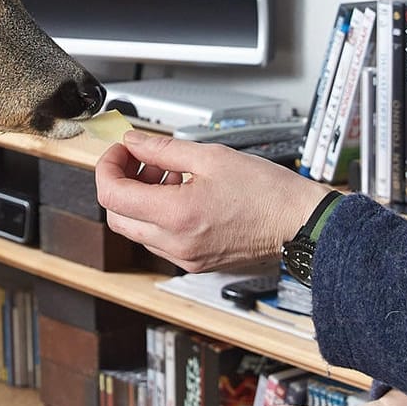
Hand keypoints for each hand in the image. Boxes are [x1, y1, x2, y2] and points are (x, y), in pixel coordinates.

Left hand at [93, 130, 333, 273]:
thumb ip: (163, 149)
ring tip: (167, 173)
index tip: (120, 151)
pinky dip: (158, 216)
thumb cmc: (266, 192)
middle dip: (121, 184)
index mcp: (177, 215)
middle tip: (139, 160)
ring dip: (140, 200)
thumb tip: (133, 142)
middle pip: (117, 216)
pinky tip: (180, 192)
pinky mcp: (195, 263)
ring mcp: (184, 257)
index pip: (112, 195)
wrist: (298, 223)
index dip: (108, 167)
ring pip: (137, 230)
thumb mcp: (211, 156)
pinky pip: (159, 240)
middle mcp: (176, 243)